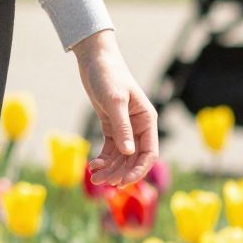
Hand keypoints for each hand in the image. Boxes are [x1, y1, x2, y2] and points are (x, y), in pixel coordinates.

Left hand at [71, 28, 157, 187]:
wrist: (95, 60)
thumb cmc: (108, 76)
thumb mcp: (114, 101)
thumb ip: (122, 127)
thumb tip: (129, 153)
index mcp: (147, 120)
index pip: (149, 153)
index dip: (138, 170)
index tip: (122, 182)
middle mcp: (139, 126)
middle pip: (134, 159)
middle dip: (120, 172)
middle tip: (102, 182)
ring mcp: (125, 127)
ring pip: (121, 157)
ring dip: (110, 169)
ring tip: (94, 177)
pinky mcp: (112, 126)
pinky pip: (111, 149)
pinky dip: (103, 159)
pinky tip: (93, 165)